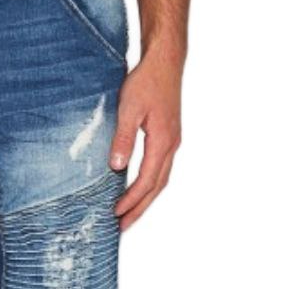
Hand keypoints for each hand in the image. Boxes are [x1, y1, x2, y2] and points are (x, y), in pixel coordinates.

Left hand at [109, 52, 182, 230]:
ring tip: (129, 214)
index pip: (146, 181)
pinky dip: (149, 184)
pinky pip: (160, 168)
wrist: (164, 61)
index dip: (131, 201)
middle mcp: (171, 145)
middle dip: (139, 209)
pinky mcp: (169, 136)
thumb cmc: (146, 81)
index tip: (116, 215)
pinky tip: (138, 188)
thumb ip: (123, 139)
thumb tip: (117, 167)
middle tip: (122, 227)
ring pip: (160, 180)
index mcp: (163, 142)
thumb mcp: (129, 109)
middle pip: (157, 187)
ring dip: (145, 199)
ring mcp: (172, 141)